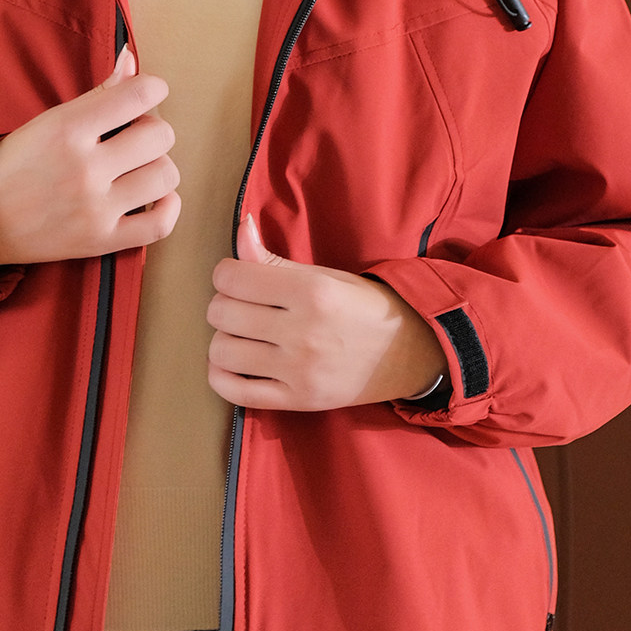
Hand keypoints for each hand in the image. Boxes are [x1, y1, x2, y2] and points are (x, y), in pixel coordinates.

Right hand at [0, 47, 180, 269]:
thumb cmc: (14, 164)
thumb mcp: (49, 120)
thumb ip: (98, 94)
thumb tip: (131, 60)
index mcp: (68, 130)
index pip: (138, 96)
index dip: (152, 89)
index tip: (147, 93)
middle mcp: (84, 169)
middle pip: (159, 136)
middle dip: (153, 129)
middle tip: (134, 135)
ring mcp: (95, 209)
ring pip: (165, 176)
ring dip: (159, 166)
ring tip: (139, 167)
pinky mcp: (101, 242)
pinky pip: (160, 225)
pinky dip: (167, 208)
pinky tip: (154, 197)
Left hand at [206, 213, 444, 408]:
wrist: (408, 352)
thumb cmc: (362, 307)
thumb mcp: (323, 275)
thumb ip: (273, 259)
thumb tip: (241, 229)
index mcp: (311, 292)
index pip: (232, 278)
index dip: (227, 274)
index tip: (238, 277)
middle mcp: (303, 332)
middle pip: (221, 314)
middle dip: (223, 305)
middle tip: (242, 305)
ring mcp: (299, 372)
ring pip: (222, 352)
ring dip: (224, 339)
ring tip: (242, 334)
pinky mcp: (298, 401)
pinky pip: (235, 393)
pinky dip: (222, 377)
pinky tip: (236, 364)